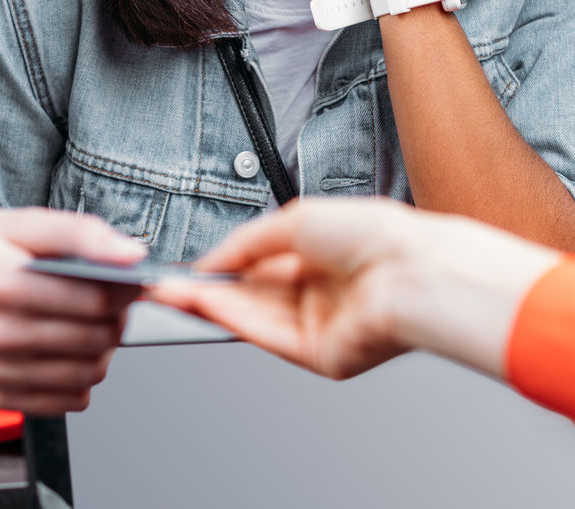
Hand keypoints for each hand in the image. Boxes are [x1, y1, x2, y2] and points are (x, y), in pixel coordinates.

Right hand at [0, 208, 144, 413]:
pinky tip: (67, 347)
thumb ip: (79, 233)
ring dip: (103, 348)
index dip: (126, 290)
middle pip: (97, 339)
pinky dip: (82, 376)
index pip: (94, 301)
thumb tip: (133, 254)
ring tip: (87, 321)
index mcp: (3, 284)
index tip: (129, 278)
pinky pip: (71, 400)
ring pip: (90, 373)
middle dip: (117, 317)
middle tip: (106, 298)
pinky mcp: (0, 396)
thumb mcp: (20, 223)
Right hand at [149, 199, 557, 380]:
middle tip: (164, 285)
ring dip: (209, 305)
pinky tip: (202, 301)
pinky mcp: (320, 355)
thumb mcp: (295, 219)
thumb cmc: (373, 235)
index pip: (262, 267)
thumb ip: (246, 242)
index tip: (187, 267)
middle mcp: (322, 293)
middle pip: (252, 296)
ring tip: (170, 292)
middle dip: (207, 289)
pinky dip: (230, 318)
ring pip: (253, 318)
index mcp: (324, 256)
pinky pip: (266, 336)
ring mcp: (320, 326)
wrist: (410, 270)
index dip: (222, 267)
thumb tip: (210, 260)